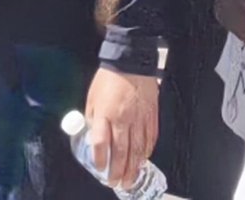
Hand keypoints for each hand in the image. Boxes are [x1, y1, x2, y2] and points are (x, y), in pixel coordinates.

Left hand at [84, 69, 159, 188]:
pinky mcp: (152, 116)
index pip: (102, 143)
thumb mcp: (92, 97)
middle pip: (121, 152)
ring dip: (133, 168)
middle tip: (116, 183)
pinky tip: (143, 160)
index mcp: (105, 113)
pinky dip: (146, 152)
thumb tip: (93, 136)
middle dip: (118, 171)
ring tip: (130, 179)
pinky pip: (150, 139)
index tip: (100, 169)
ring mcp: (140, 119)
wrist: (132, 61)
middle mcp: (123, 119)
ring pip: (138, 150)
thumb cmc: (109, 78)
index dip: (101, 159)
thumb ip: (92, 118)